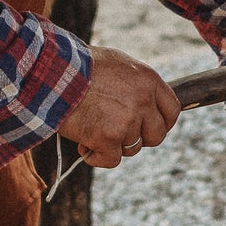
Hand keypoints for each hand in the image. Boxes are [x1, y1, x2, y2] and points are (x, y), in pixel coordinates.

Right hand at [57, 47, 179, 167]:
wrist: (52, 72)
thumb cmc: (79, 66)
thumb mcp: (117, 65)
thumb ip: (135, 84)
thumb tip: (144, 101)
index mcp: (148, 80)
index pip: (172, 111)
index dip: (162, 123)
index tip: (148, 128)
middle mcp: (143, 101)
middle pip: (156, 135)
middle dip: (138, 138)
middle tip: (118, 133)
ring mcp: (127, 121)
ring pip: (131, 148)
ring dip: (113, 145)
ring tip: (91, 130)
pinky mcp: (108, 138)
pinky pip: (111, 160)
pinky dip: (97, 157)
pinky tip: (84, 146)